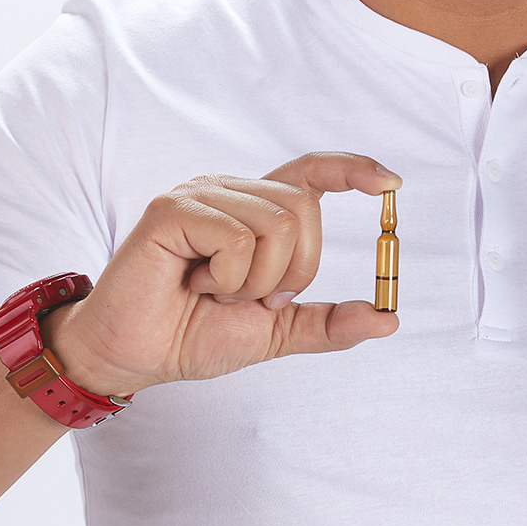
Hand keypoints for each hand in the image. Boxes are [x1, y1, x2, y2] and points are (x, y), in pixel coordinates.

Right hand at [42, 152, 401, 393]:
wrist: (135, 356)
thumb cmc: (192, 335)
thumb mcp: (275, 332)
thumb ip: (327, 322)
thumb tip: (388, 317)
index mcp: (254, 212)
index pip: (310, 172)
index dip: (352, 169)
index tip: (391, 183)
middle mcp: (229, 192)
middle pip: (305, 208)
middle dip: (293, 269)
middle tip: (250, 297)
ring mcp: (200, 195)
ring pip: (278, 222)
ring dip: (257, 279)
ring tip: (216, 292)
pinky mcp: (173, 208)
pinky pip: (237, 237)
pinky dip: (228, 276)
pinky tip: (195, 284)